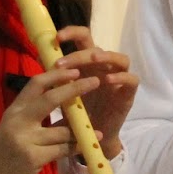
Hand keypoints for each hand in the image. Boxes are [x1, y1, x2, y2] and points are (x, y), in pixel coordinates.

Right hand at [0, 66, 99, 173]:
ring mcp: (24, 139)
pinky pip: (62, 149)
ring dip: (81, 130)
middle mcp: (17, 121)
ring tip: (95, 129)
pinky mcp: (33, 158)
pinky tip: (87, 146)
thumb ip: (33, 118)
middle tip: (94, 82)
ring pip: (62, 129)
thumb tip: (63, 105)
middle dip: (74, 88)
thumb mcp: (14, 132)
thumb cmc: (3, 158)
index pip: (35, 84)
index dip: (56, 75)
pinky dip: (76, 147)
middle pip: (50, 98)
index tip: (75, 70)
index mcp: (13, 112)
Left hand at [58, 27, 137, 157]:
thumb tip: (40, 59)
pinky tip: (107, 80)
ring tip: (94, 59)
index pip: (83, 39)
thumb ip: (56, 79)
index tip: (57, 38)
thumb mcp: (64, 96)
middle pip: (98, 48)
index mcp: (88, 64)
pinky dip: (121, 77)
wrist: (91, 140)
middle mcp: (105, 68)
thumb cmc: (78, 116)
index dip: (72, 33)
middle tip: (61, 65)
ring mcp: (119, 80)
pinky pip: (132, 80)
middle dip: (80, 53)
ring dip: (106, 57)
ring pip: (120, 59)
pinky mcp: (128, 94)